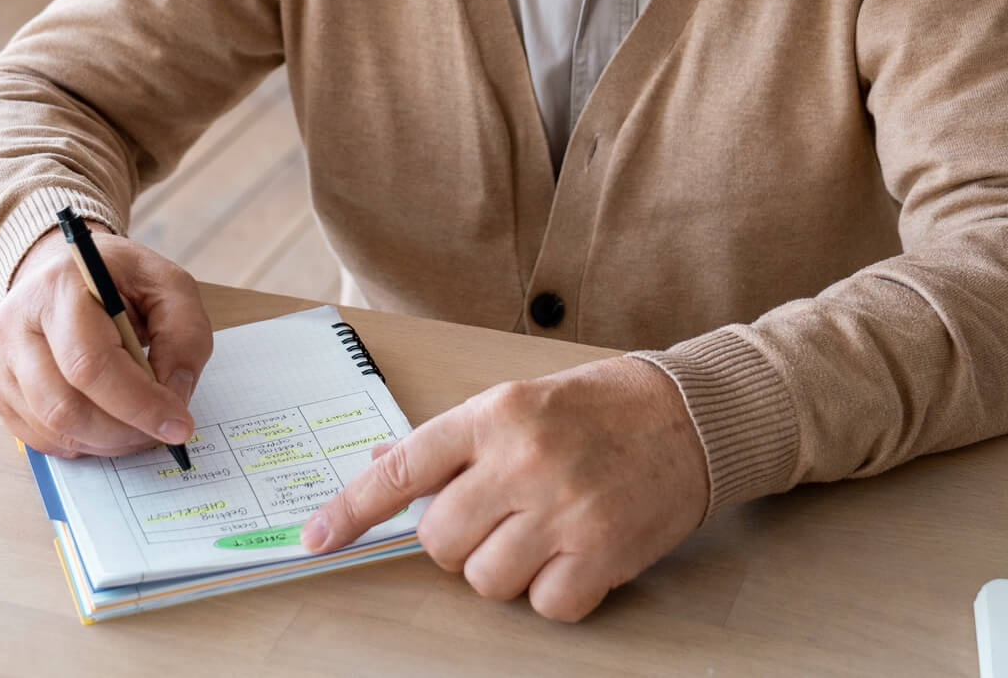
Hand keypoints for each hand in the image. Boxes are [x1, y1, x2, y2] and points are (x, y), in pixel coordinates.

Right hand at [0, 228, 213, 458]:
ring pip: (52, 428)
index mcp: (59, 288)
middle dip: (123, 431)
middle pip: (65, 406)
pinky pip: (39, 438)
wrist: (64, 272)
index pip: (90, 363)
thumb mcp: (168, 285)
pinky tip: (106, 423)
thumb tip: (174, 395)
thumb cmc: (119, 279)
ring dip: (105, 442)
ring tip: (137, 426)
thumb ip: (185, 334)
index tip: (178, 425)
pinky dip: (81, 443)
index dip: (138, 403)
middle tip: (161, 432)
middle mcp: (16, 324)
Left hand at [300, 356, 708, 621]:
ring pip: (485, 581)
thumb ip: (454, 441)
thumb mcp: (519, 401)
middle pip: (438, 542)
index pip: (402, 469)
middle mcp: (522, 461)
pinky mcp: (601, 553)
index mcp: (494, 414)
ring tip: (541, 533)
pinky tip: (574, 556)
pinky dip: (553, 593)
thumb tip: (382, 465)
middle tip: (496, 517)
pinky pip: (543, 607)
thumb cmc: (600, 408)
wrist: (692, 416)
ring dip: (504, 570)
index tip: (315, 538)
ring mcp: (562, 510)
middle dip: (456, 542)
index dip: (351, 510)